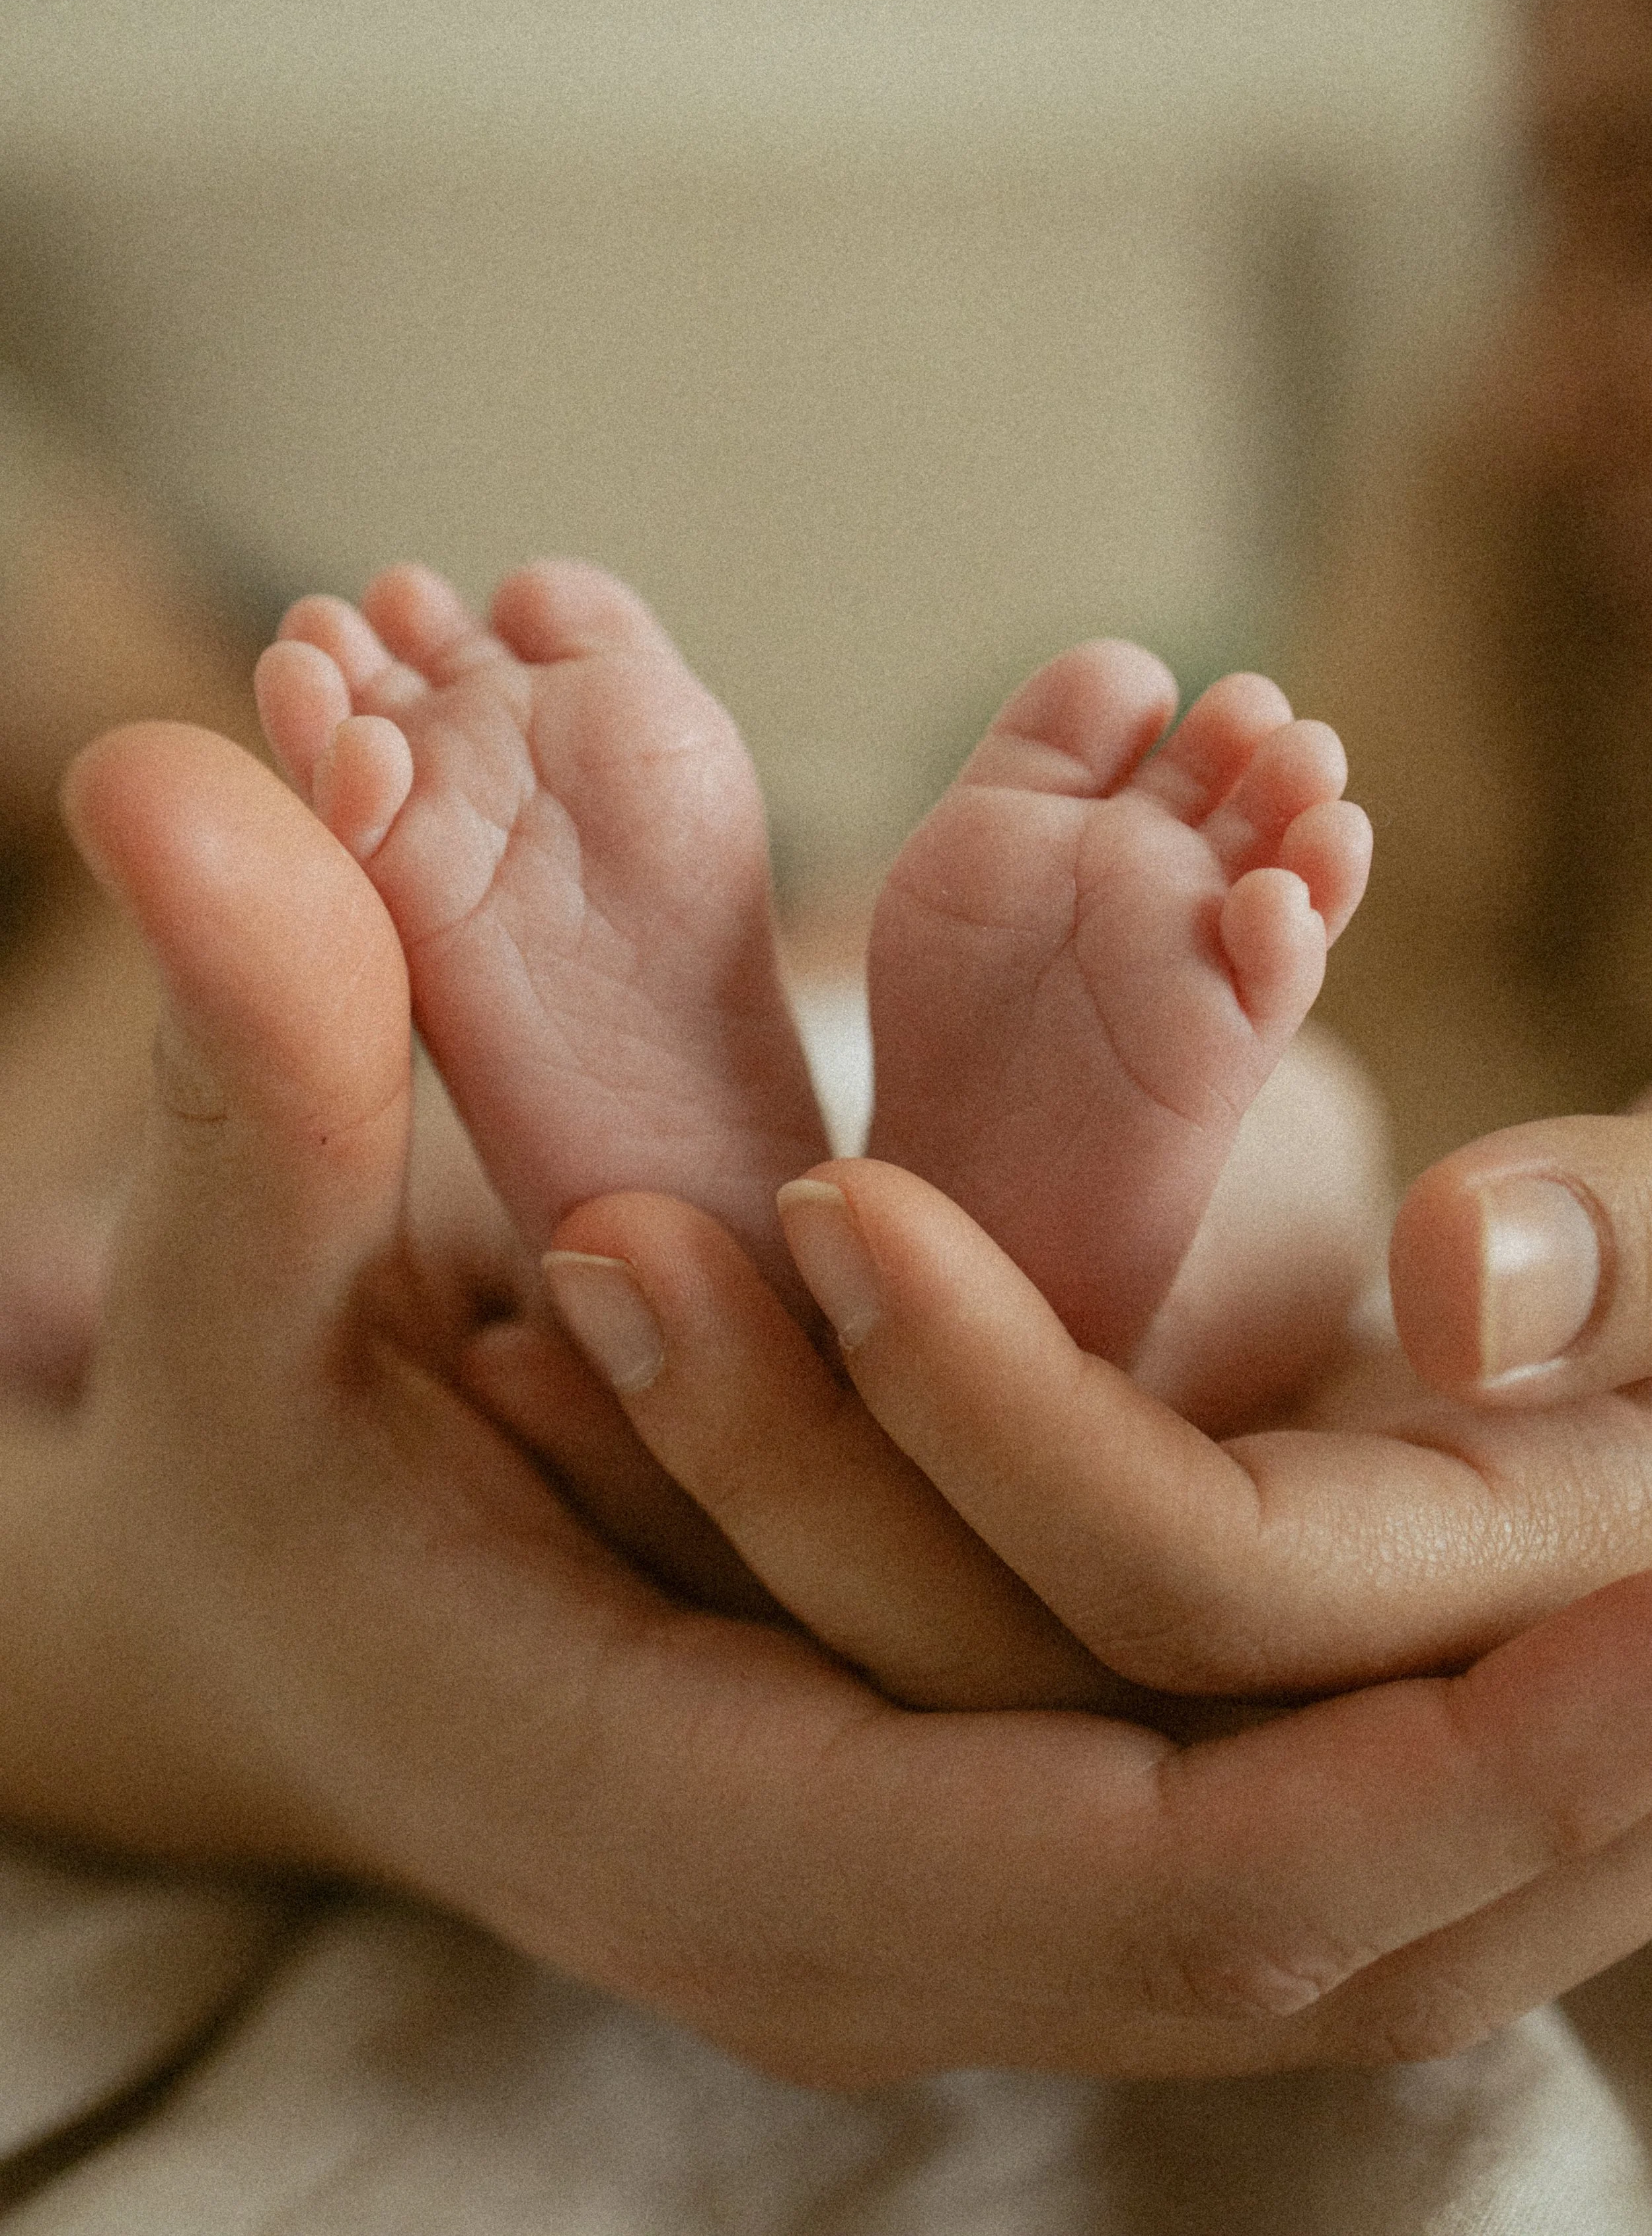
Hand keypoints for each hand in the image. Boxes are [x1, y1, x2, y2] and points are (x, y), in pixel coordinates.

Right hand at [16, 722, 1651, 2084]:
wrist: (283, 1630)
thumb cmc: (261, 1467)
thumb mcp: (237, 1289)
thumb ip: (265, 1060)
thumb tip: (176, 775)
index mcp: (697, 1815)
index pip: (1129, 1871)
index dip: (1406, 1770)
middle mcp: (871, 1920)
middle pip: (1305, 1943)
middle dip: (1560, 1787)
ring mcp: (956, 1911)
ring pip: (1347, 1948)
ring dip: (1565, 1802)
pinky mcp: (1003, 1842)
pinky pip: (1306, 1893)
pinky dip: (1482, 1791)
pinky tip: (1611, 1656)